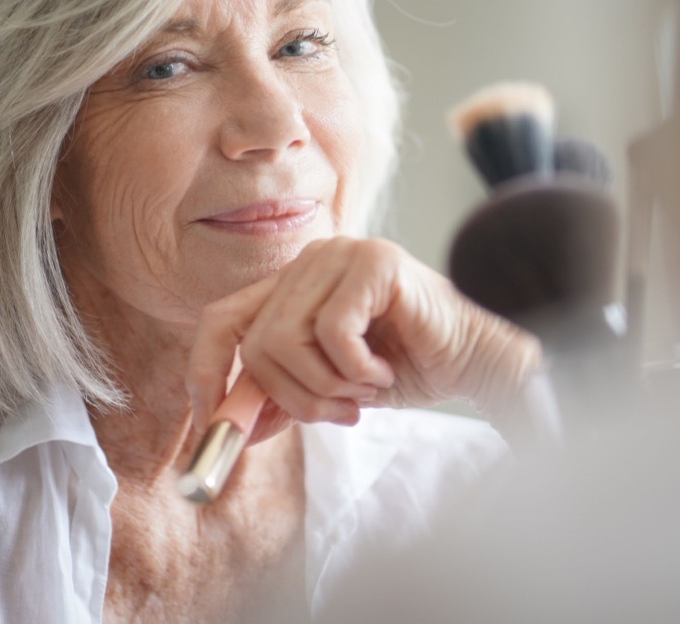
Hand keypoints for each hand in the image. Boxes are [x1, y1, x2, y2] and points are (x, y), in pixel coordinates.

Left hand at [185, 237, 539, 442]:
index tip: (212, 420)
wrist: (473, 362)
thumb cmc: (407, 368)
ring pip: (285, 338)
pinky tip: (384, 373)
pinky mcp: (374, 263)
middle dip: (290, 397)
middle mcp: (312, 259)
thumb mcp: (328, 388)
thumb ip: (278, 395)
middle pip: (254, 341)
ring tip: (363, 390)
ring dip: (325, 385)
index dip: (205, 371)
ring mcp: (342, 255)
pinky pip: (331, 332)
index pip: (221, 319)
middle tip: (335, 414)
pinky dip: (355, 370)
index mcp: (294, 283)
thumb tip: (223, 425)